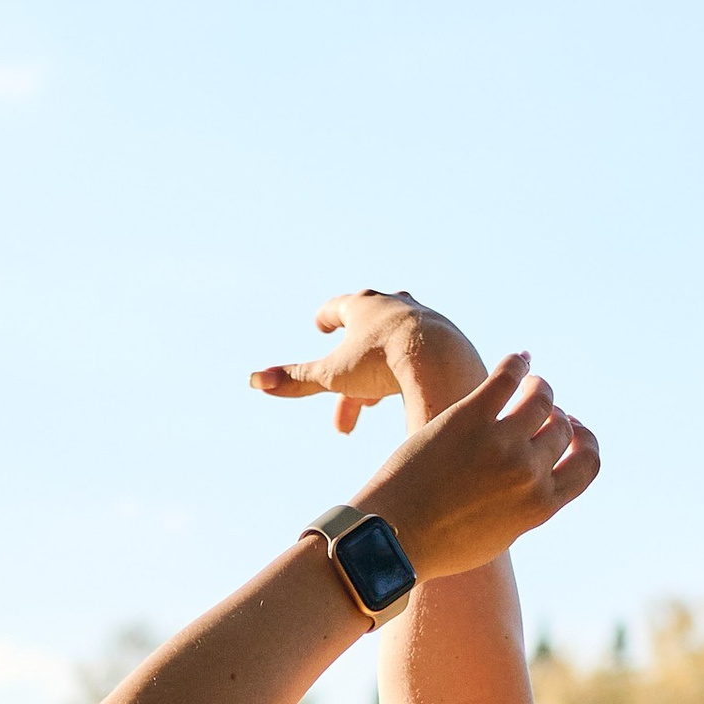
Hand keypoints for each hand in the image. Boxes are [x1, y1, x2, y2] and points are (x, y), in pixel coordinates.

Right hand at [250, 289, 485, 433]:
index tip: (321, 324)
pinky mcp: (450, 337)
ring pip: (395, 341)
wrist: (442, 364)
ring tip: (373, 399)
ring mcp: (425, 318)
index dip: (327, 317)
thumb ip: (295, 380)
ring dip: (379, 368)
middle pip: (366, 331)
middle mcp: (395, 304)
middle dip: (350, 363)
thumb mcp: (333, 376)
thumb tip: (253, 380)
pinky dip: (410, 370)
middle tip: (344, 392)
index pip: (338, 306)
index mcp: (364, 305)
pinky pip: (424, 352)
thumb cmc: (382, 364)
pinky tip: (411, 387)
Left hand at [361, 352, 598, 581]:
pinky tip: (518, 360)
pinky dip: (517, 364)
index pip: (588, 463)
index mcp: (540, 505)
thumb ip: (524, 507)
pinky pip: (507, 377)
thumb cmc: (438, 544)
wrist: (391, 539)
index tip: (572, 430)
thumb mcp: (497, 535)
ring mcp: (501, 443)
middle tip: (537, 406)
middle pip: (561, 427)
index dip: (584, 441)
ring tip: (527, 382)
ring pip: (541, 397)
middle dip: (554, 414)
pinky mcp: (469, 417)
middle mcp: (528, 473)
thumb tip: (538, 480)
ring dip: (539, 386)